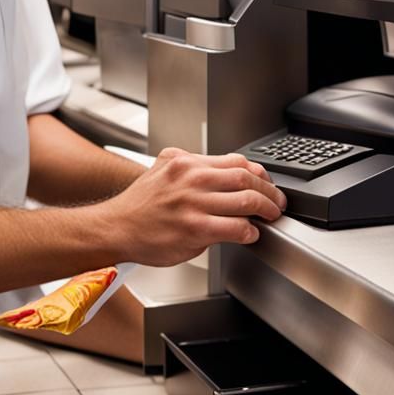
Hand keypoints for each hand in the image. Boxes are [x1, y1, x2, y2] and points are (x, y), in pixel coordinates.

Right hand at [99, 148, 286, 267]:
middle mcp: (190, 179)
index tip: (266, 182)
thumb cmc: (138, 205)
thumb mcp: (161, 168)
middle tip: (277, 201)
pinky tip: (250, 234)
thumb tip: (219, 170)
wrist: (116, 227)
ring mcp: (193, 204)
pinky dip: (249, 231)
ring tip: (269, 216)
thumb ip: (188, 165)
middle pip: (245, 177)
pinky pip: (235, 228)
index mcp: (185, 162)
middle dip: (269, 191)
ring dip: (265, 210)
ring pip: (245, 201)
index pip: (235, 160)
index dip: (259, 172)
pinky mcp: (194, 230)